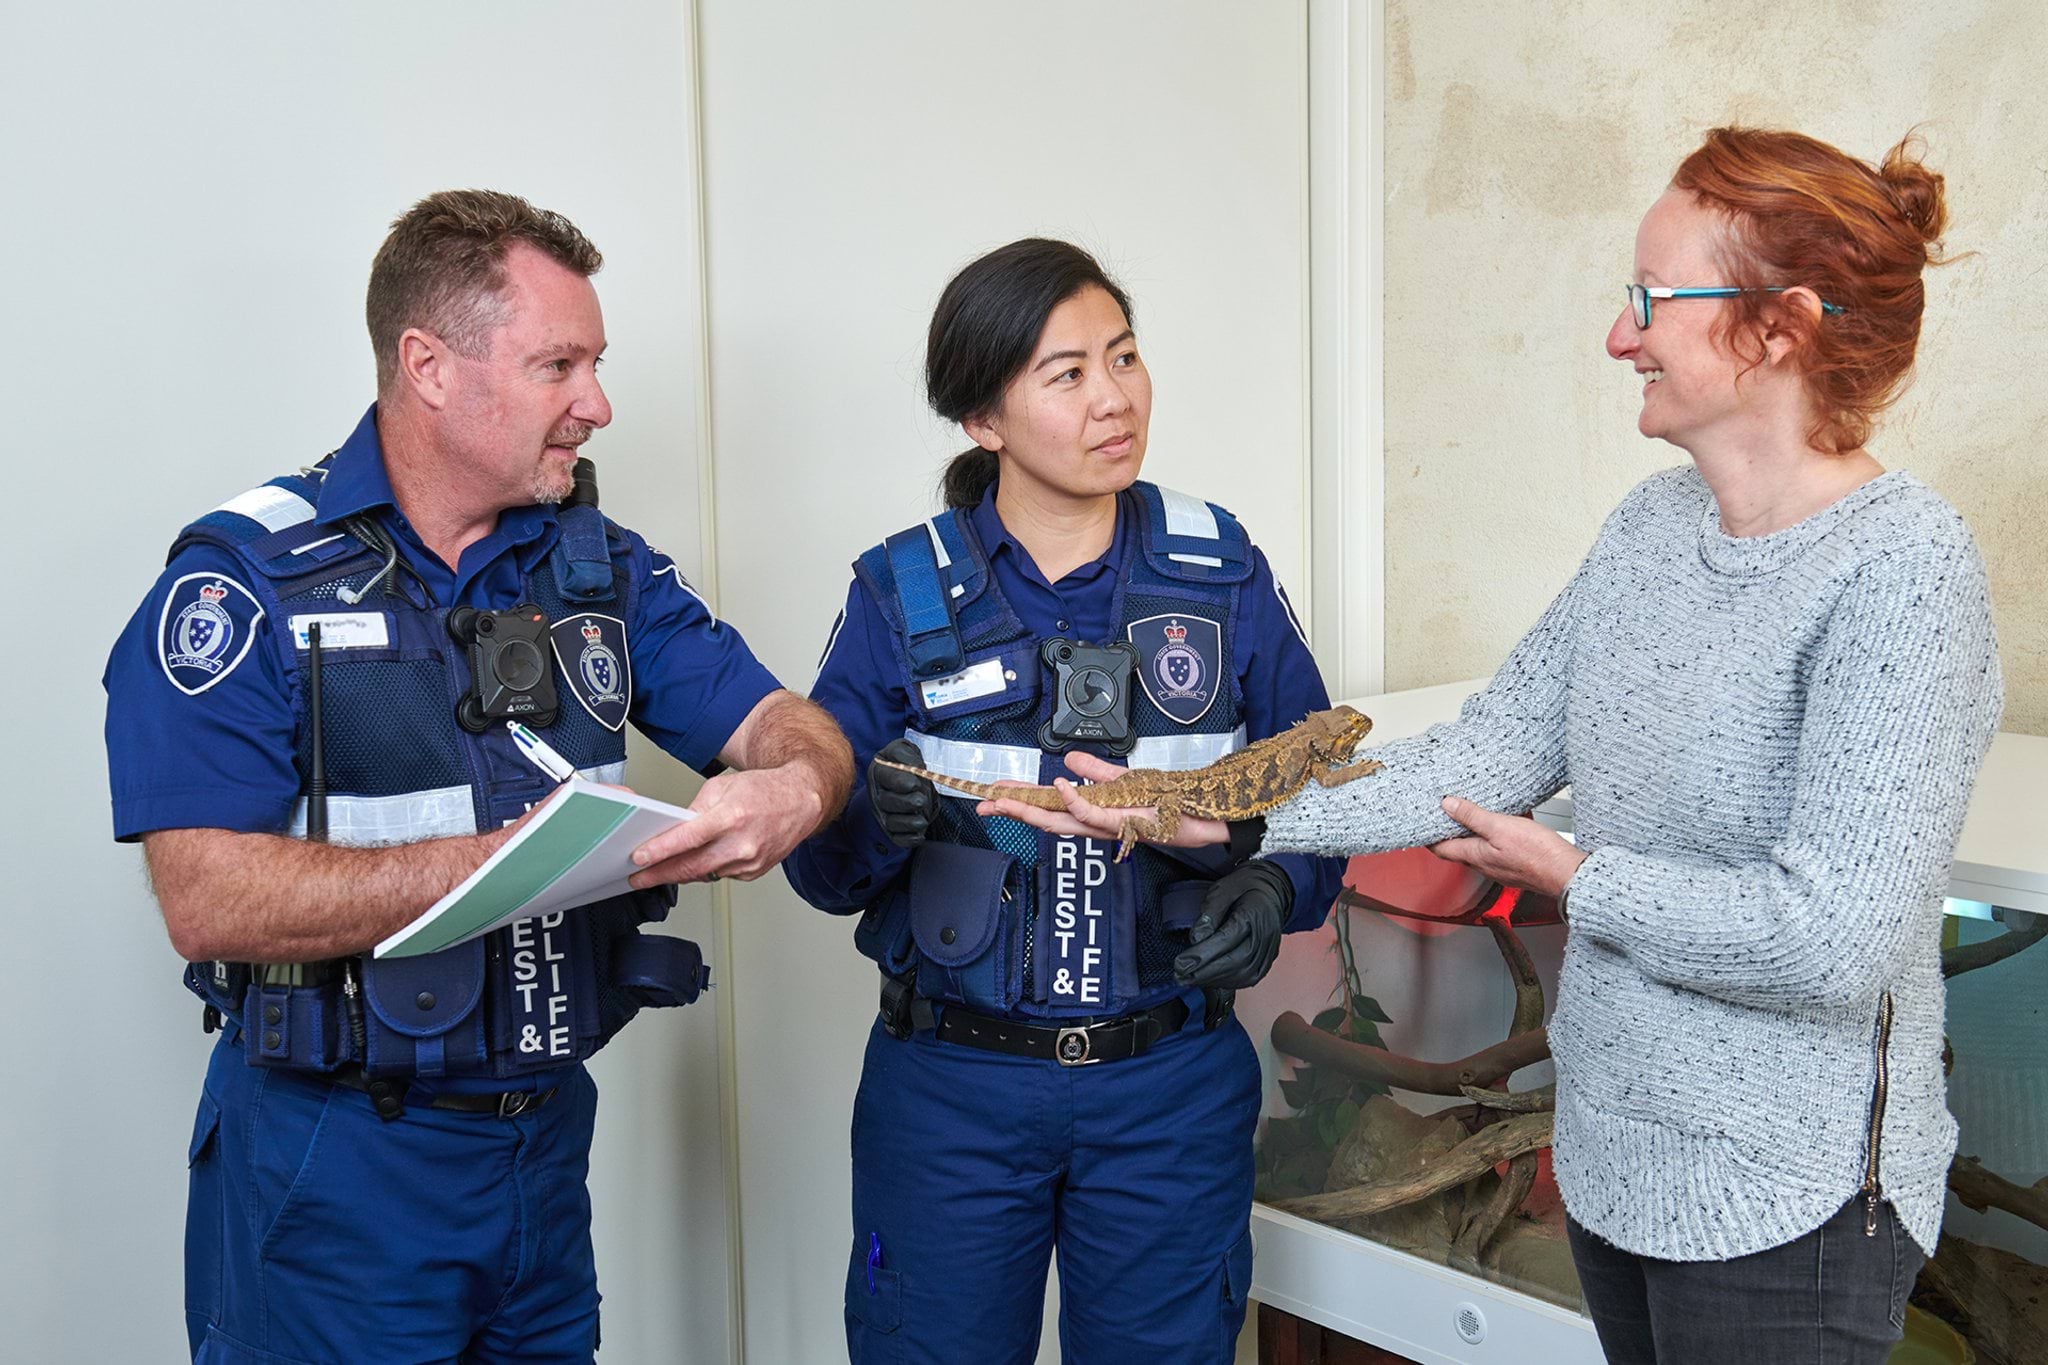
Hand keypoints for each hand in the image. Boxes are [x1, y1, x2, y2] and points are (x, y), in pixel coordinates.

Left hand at [628, 764, 827, 887]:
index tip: (640, 859)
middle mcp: (742, 843)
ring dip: (681, 873)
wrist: (801, 802)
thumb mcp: (722, 786)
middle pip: (692, 867)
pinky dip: (706, 869)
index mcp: (732, 816)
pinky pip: (720, 874)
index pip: (689, 838)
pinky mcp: (753, 873)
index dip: (661, 851)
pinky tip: (699, 862)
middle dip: (660, 874)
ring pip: (704, 874)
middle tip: (638, 878)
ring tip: (660, 870)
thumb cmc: (764, 790)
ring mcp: (749, 862)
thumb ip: (695, 809)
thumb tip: (675, 830)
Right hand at [868, 739, 938, 848]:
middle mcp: (877, 795)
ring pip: (891, 822)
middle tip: (921, 801)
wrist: (908, 782)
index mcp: (879, 772)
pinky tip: (920, 834)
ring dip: (908, 822)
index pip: (884, 777)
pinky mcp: (892, 830)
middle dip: (906, 803)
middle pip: (886, 802)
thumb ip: (905, 753)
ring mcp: (883, 814)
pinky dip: (908, 839)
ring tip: (923, 819)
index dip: (899, 781)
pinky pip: (897, 838)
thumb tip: (913, 766)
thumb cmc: (906, 765)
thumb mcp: (904, 750)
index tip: (914, 783)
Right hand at [977, 751, 1228, 848]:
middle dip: (1012, 810)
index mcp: (1089, 810)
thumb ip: (1094, 770)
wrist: (1197, 814)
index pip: (1045, 805)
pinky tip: (1057, 786)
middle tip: (984, 803)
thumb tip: (1068, 760)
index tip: (992, 792)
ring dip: (1029, 810)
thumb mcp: (1122, 779)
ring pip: (1059, 821)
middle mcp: (1093, 822)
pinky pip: (1092, 814)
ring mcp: (1106, 825)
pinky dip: (1073, 799)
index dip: (1017, 799)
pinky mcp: (1123, 823)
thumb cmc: (1163, 801)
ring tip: (1004, 799)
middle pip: (1044, 817)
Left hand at [1174, 860, 1292, 989]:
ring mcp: (1269, 950)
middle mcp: (1266, 935)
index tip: (1181, 963)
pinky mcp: (1267, 961)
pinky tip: (1210, 979)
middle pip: (1236, 961)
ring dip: (1215, 980)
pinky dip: (1228, 982)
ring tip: (1190, 978)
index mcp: (1255, 913)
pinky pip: (1249, 978)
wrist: (1271, 891)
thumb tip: (1197, 938)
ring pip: (1243, 974)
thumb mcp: (1222, 888)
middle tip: (1180, 975)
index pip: (1228, 939)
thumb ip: (1209, 912)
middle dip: (1205, 972)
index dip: (1203, 954)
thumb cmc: (1245, 887)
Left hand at [1429, 796, 1585, 897]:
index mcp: (1475, 856)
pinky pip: (1499, 847)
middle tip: (1446, 814)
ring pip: (1480, 847)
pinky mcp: (1516, 865)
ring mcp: (1500, 867)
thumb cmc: (1537, 854)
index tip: (1423, 823)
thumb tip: (1448, 805)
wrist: (1567, 872)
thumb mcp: (1499, 826)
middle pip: (1459, 848)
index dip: (1429, 836)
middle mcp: (1484, 865)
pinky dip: (1498, 834)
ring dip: (1476, 831)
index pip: (1441, 848)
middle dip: (1451, 831)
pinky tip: (1507, 822)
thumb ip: (1472, 816)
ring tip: (1475, 813)